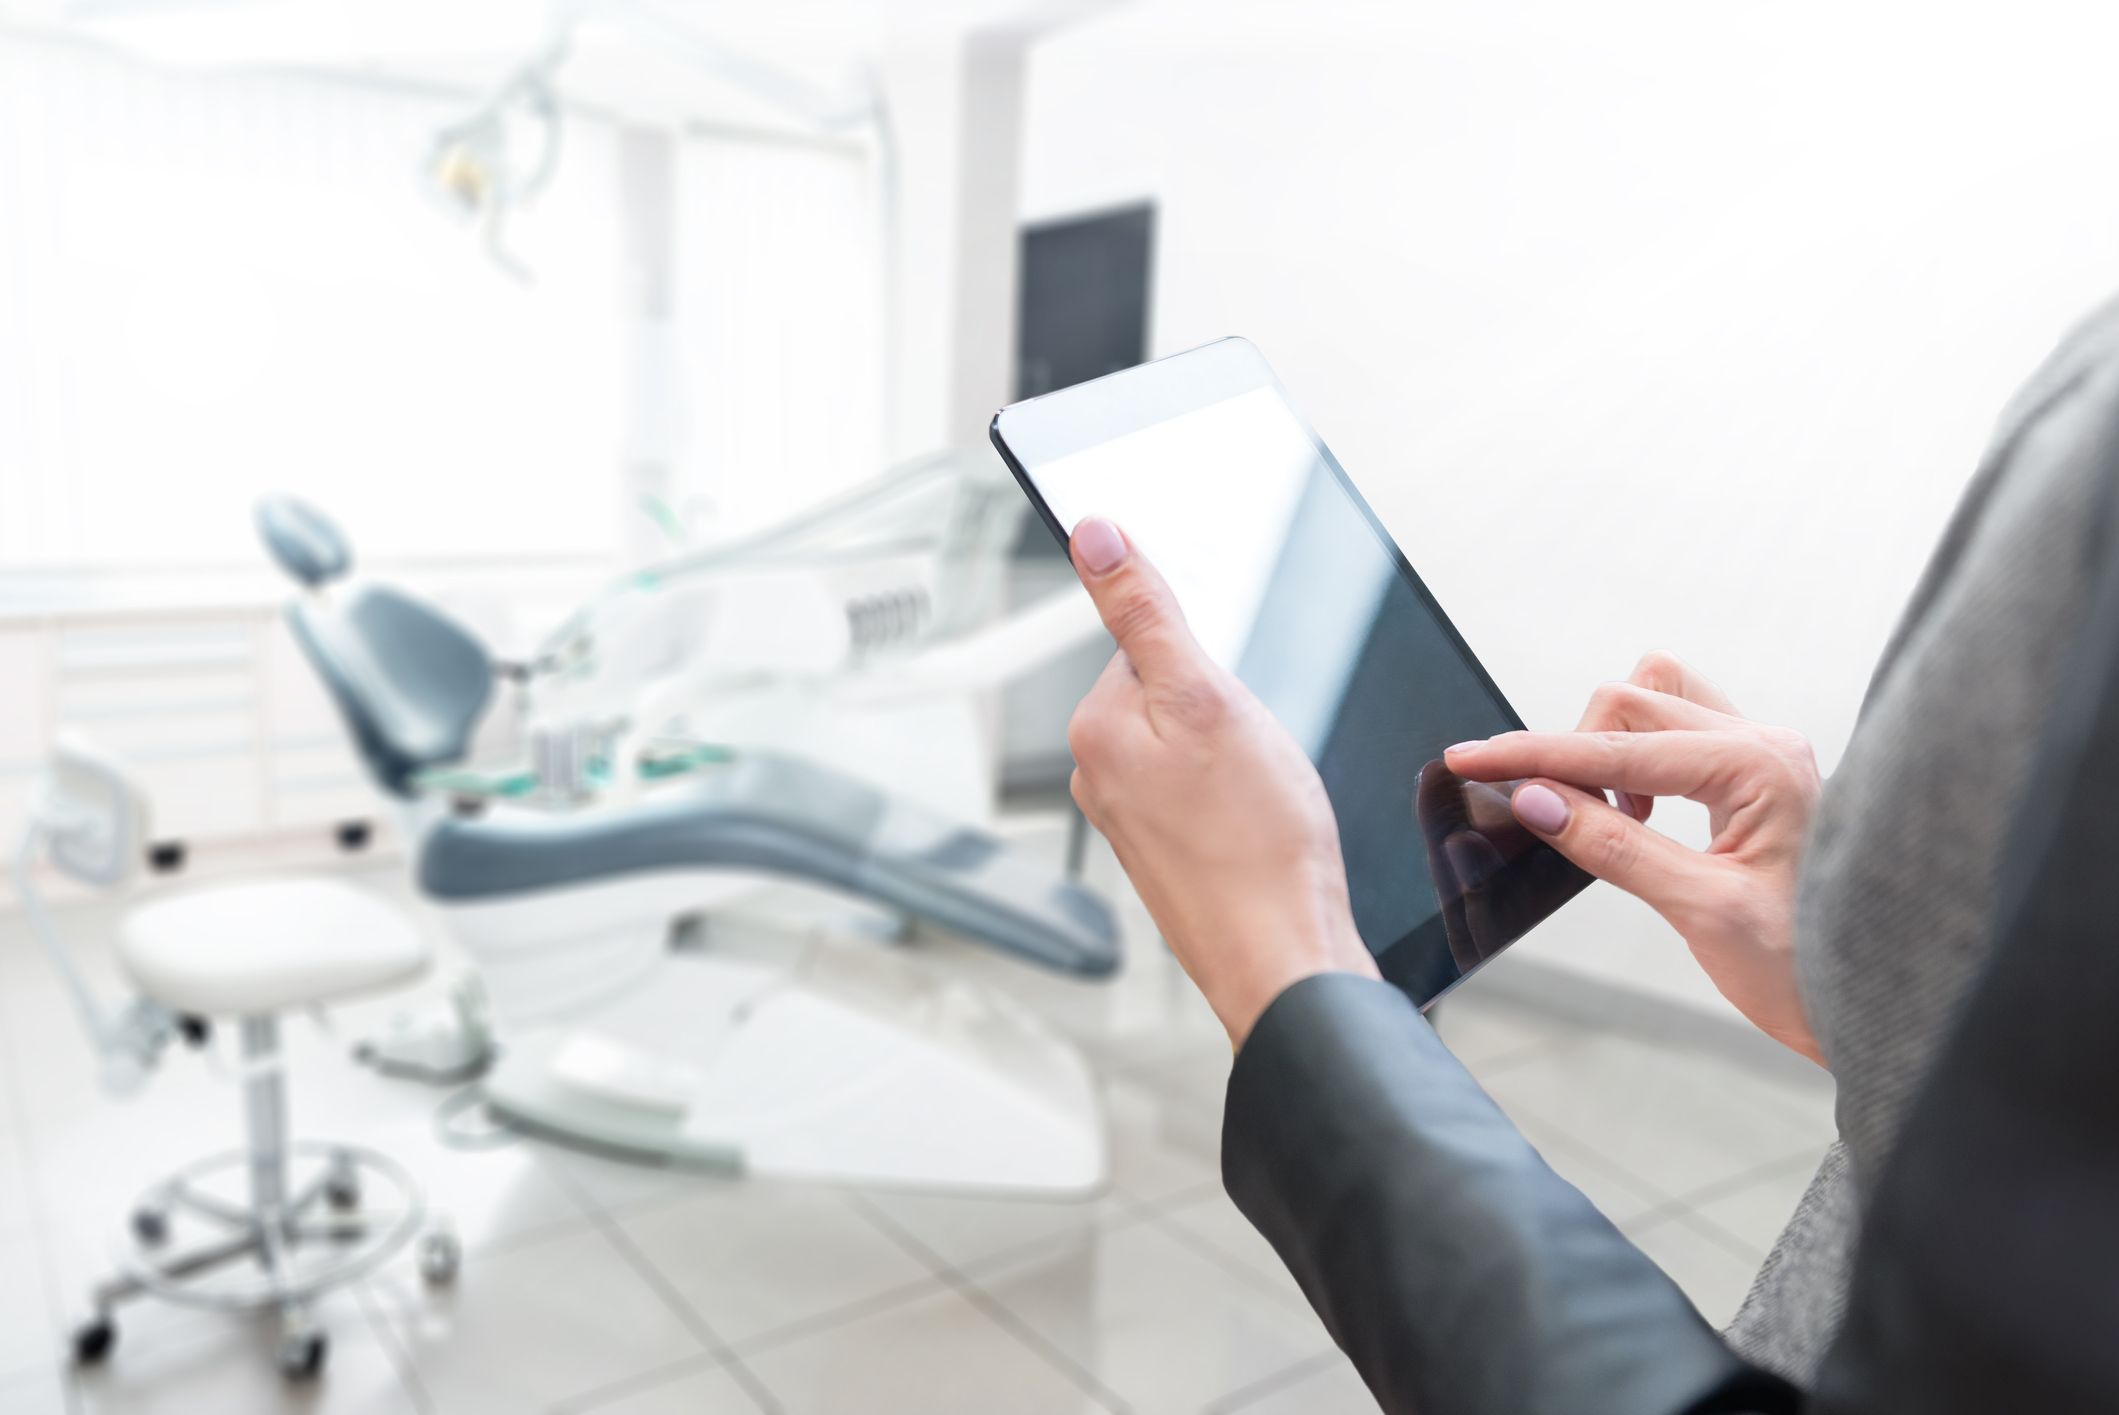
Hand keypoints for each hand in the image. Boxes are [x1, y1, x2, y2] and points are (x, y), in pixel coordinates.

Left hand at [1064, 517, 1377, 1046]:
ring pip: (1197, 743)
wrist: (1285, 959)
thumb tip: (1094, 535)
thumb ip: (1146, 612)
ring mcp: (1131, 818)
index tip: (1237, 704)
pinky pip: (1208, 792)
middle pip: (1174, 691)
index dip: (1211, 661)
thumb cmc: (1258, 844)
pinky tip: (1263, 827)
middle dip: (1226, 709)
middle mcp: (1098, 773)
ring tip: (1263, 799)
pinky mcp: (1168, 852)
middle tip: (1257, 758)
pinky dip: (1243, 799)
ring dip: (1239, 756)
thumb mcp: (1207, 699)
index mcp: (1095, 728)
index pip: (1150, 641)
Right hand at [1443, 652, 1825, 1065]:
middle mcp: (1764, 743)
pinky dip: (1636, 758)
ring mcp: (1763, 755)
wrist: (1878, 1003)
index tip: (1468, 759)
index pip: (1617, 748)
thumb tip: (1537, 800)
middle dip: (1571, 751)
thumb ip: (1613, 847)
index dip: (1533, 755)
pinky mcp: (1755, 777)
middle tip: (1548, 818)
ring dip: (1609, 745)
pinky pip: (1677, 732)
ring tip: (1606, 816)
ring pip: (1655, 701)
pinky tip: (1635, 815)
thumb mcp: (1701, 912)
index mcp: (1759, 766)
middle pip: (1630, 703)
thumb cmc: (1809, 968)